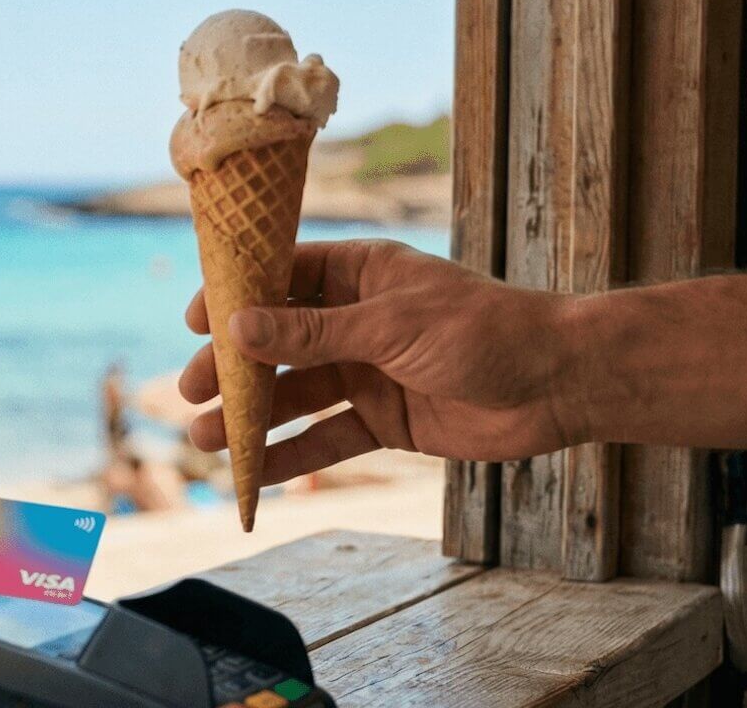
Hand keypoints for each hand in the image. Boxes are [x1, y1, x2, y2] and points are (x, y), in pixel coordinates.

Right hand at [179, 240, 584, 485]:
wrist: (558, 384)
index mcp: (360, 274)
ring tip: (204, 440)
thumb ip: (312, 332)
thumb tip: (238, 326)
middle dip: (232, 368)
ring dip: (251, 416)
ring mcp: (368, 371)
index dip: (235, 297)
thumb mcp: (390, 326)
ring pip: (295, 395)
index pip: (281, 277)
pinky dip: (292, 455)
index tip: (194, 321)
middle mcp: (357, 320)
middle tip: (188, 391)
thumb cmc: (484, 331)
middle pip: (278, 342)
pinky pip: (327, 437)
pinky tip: (254, 472)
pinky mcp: (385, 420)